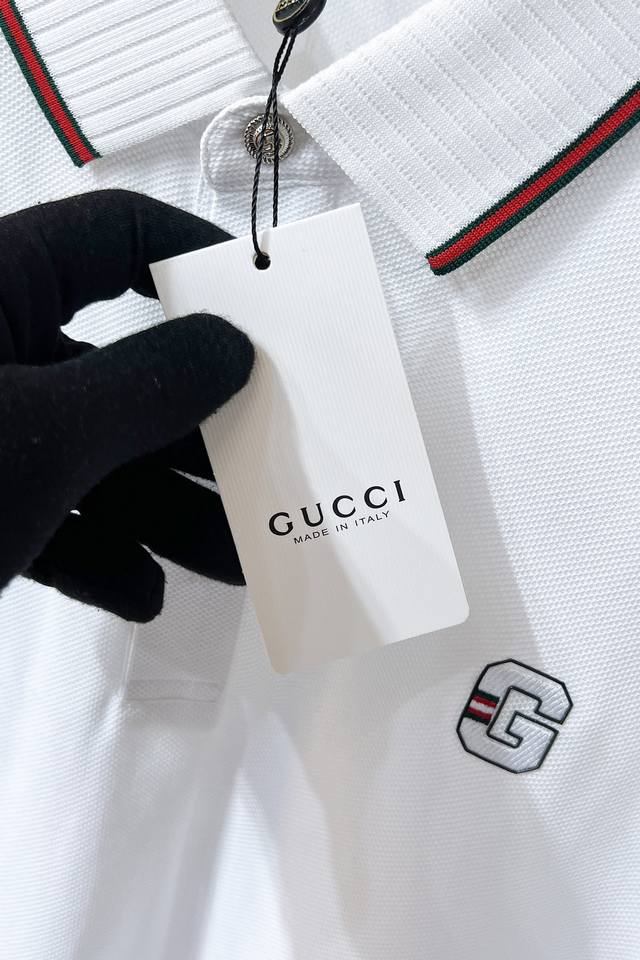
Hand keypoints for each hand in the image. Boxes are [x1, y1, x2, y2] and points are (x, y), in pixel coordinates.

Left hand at [0, 190, 253, 621]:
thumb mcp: (41, 436)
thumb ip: (148, 385)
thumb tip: (233, 347)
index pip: (114, 236)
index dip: (196, 261)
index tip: (267, 309)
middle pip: (122, 367)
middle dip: (199, 430)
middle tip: (271, 463)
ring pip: (93, 455)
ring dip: (165, 510)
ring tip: (234, 560)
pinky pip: (47, 518)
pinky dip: (97, 555)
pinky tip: (142, 598)